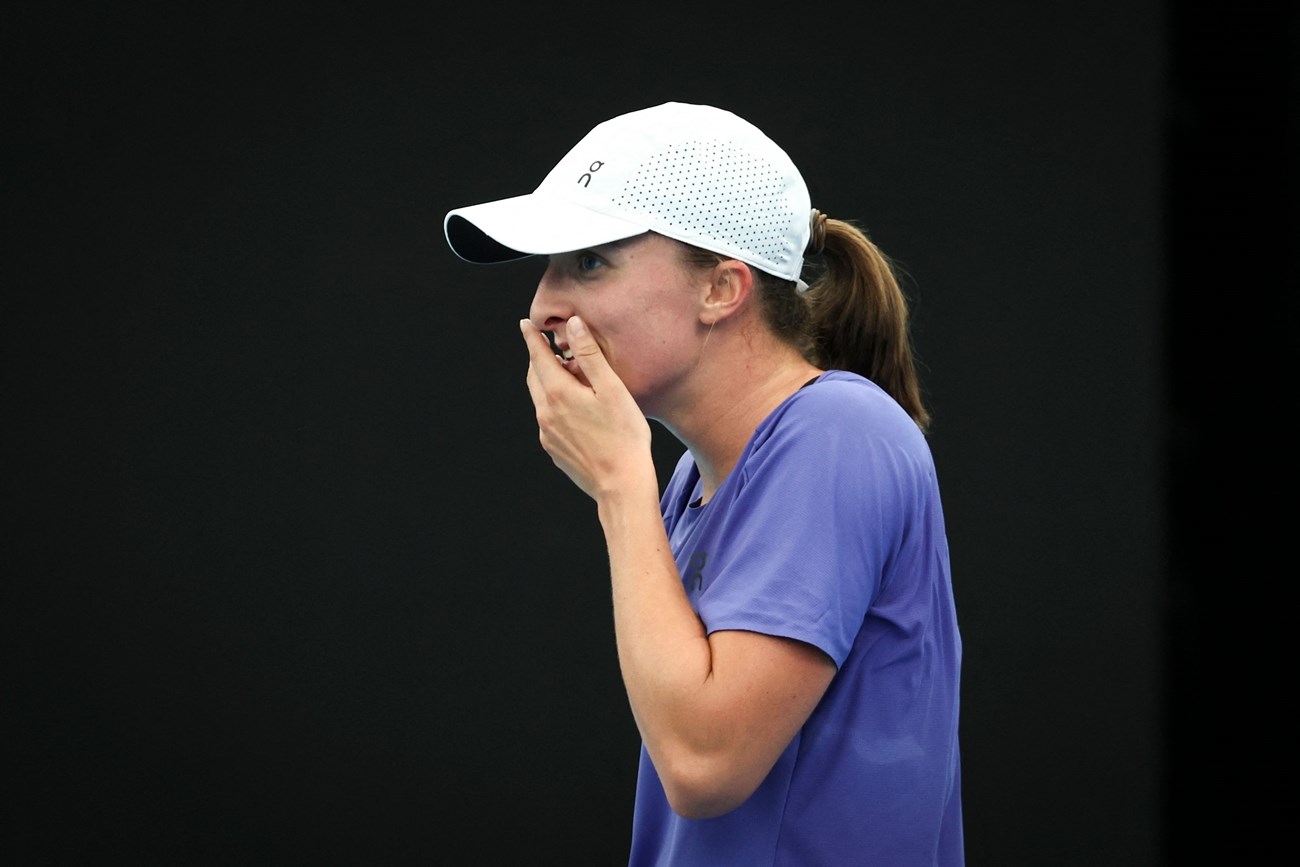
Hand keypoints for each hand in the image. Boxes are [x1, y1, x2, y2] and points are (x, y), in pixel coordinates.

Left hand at [520, 316, 652, 499]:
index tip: (525, 324)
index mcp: (559, 394)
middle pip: (535, 377)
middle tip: (547, 346)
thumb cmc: (624, 435)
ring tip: (566, 375)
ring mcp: (548, 434)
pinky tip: (574, 408)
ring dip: (547, 382)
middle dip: (539, 359)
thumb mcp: (612, 389)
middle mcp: (546, 413)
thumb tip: (572, 324)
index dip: (532, 338)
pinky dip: (554, 405)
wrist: (621, 485)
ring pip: (541, 399)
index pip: (538, 356)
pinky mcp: (554, 450)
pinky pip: (548, 419)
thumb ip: (589, 355)